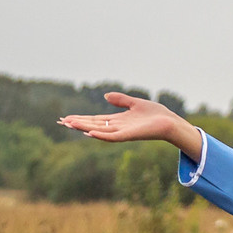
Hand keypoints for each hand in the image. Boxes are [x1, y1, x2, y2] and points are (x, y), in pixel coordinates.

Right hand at [59, 92, 205, 162]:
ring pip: (99, 130)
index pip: (95, 120)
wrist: (170, 123)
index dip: (81, 119)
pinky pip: (112, 137)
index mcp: (118, 120)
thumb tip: (105, 95)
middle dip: (78, 124)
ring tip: (69, 125)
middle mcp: (117, 127)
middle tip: (61, 122)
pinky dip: (101, 135)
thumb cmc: (156, 115)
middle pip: (93, 125)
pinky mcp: (129, 136)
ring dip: (84, 128)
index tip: (66, 118)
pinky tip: (89, 133)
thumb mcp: (135, 103)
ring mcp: (122, 132)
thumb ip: (120, 100)